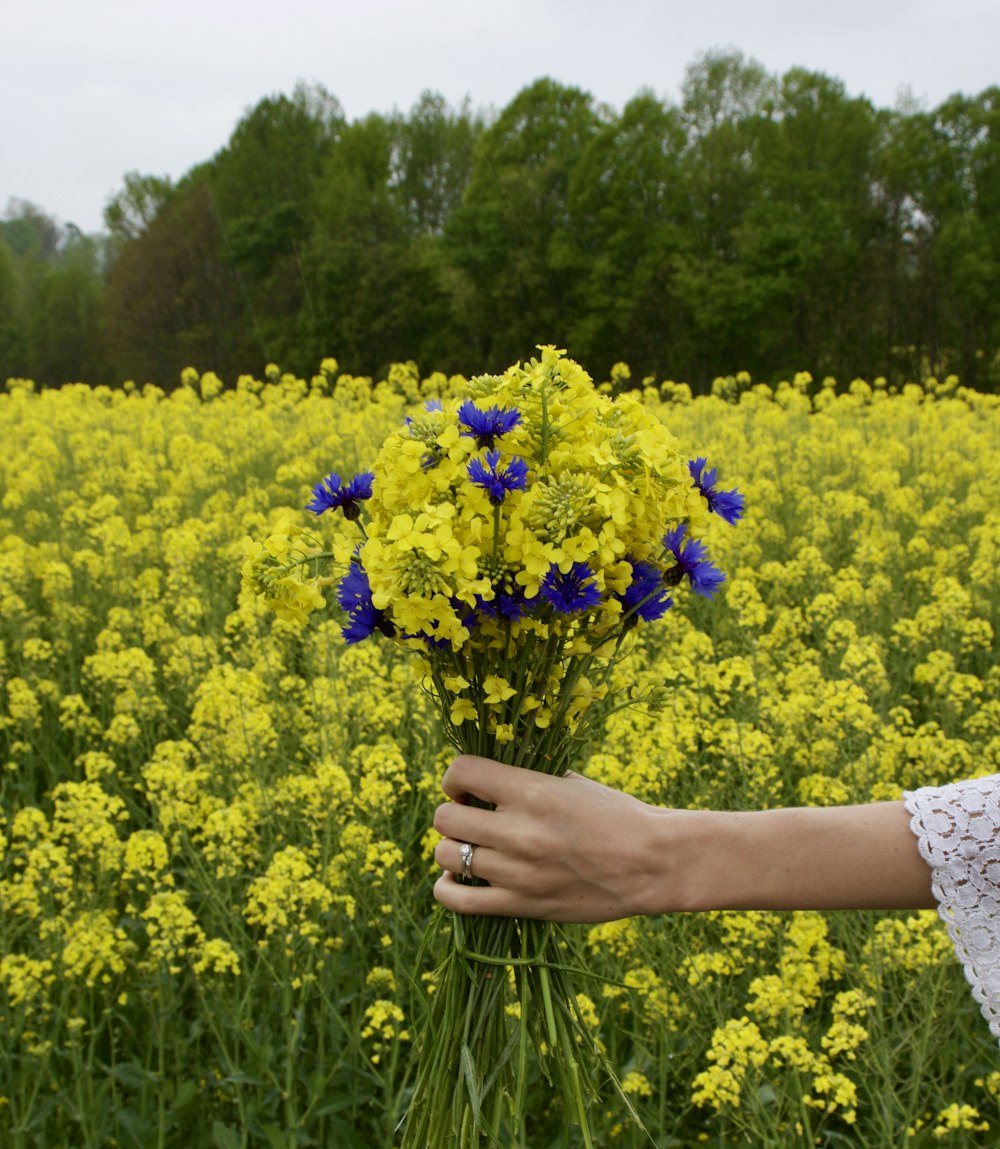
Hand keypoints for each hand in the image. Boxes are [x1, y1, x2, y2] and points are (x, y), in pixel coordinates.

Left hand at [432, 755, 678, 922]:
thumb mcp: (574, 783)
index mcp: (533, 791)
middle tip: (471, 815)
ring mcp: (518, 872)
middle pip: (444, 818)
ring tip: (472, 846)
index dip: (455, 777)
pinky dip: (446, 888)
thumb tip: (491, 777)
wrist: (653, 863)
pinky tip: (456, 879)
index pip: (462, 773)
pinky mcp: (522, 905)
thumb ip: (529, 779)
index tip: (465, 786)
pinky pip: (458, 901)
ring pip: (445, 856)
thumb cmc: (617, 816)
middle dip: (452, 812)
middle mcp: (519, 830)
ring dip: (452, 848)